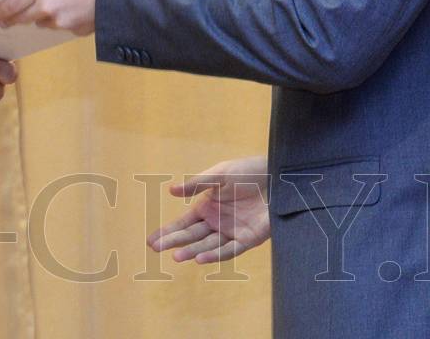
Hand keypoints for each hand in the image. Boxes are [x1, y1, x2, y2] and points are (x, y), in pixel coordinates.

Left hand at [0, 0, 110, 35]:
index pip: (12, 4)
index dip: (2, 11)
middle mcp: (46, 7)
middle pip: (23, 18)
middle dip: (14, 20)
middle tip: (7, 22)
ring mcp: (61, 22)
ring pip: (44, 23)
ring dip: (44, 18)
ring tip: (51, 10)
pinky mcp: (75, 31)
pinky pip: (64, 27)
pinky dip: (65, 21)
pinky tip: (75, 12)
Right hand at [149, 155, 270, 263]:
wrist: (278, 177)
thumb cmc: (249, 172)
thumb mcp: (220, 174)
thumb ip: (197, 184)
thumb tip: (171, 191)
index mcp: (207, 207)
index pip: (183, 223)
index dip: (168, 231)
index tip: (151, 241)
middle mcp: (217, 222)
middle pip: (191, 236)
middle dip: (173, 242)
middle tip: (156, 248)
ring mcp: (232, 232)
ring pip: (207, 245)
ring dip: (192, 251)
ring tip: (176, 256)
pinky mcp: (249, 239)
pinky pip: (230, 250)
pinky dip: (215, 255)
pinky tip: (200, 258)